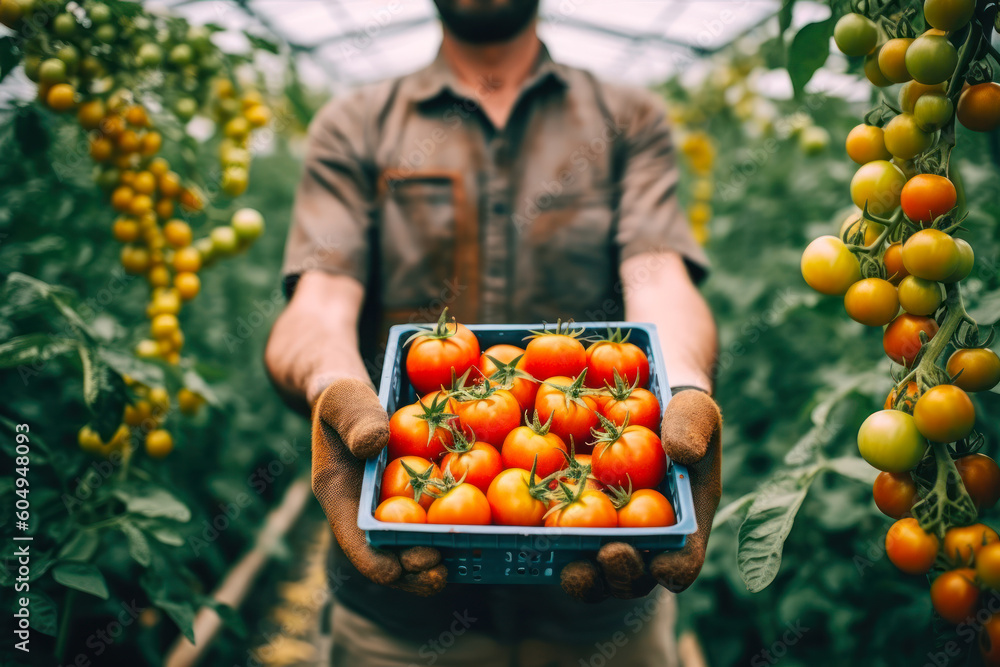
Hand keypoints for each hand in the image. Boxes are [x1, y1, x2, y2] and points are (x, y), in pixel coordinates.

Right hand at [311, 378, 446, 595]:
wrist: (349, 399)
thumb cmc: (343, 398)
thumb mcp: (343, 399)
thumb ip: (356, 420)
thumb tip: (376, 444)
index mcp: (339, 497)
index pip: (355, 544)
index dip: (382, 562)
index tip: (414, 561)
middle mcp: (360, 513)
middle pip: (384, 559)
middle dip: (413, 572)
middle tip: (443, 570)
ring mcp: (384, 510)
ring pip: (407, 549)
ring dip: (433, 561)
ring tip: (464, 562)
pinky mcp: (406, 501)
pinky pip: (425, 523)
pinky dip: (446, 532)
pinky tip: (476, 530)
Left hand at [560, 389, 721, 600]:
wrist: (638, 406)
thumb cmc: (674, 410)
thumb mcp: (692, 409)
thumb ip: (692, 426)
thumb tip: (682, 451)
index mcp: (682, 521)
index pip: (684, 558)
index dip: (676, 569)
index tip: (663, 566)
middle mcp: (645, 539)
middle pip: (634, 577)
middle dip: (620, 575)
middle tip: (608, 554)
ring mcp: (607, 533)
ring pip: (594, 571)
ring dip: (581, 575)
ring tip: (567, 563)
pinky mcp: (572, 521)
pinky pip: (560, 541)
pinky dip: (548, 542)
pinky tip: (530, 531)